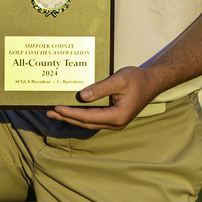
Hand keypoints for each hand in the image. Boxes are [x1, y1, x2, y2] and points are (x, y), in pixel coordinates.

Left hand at [47, 65, 161, 131]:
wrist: (152, 82)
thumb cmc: (137, 79)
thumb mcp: (119, 80)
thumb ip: (101, 89)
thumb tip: (82, 97)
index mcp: (117, 116)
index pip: (88, 117)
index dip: (71, 113)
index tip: (56, 107)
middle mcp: (116, 123)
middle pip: (86, 122)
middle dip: (67, 117)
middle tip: (49, 112)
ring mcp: (115, 122)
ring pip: (89, 122)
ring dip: (72, 118)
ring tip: (55, 112)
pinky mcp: (113, 118)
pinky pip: (94, 119)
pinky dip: (81, 116)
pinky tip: (71, 110)